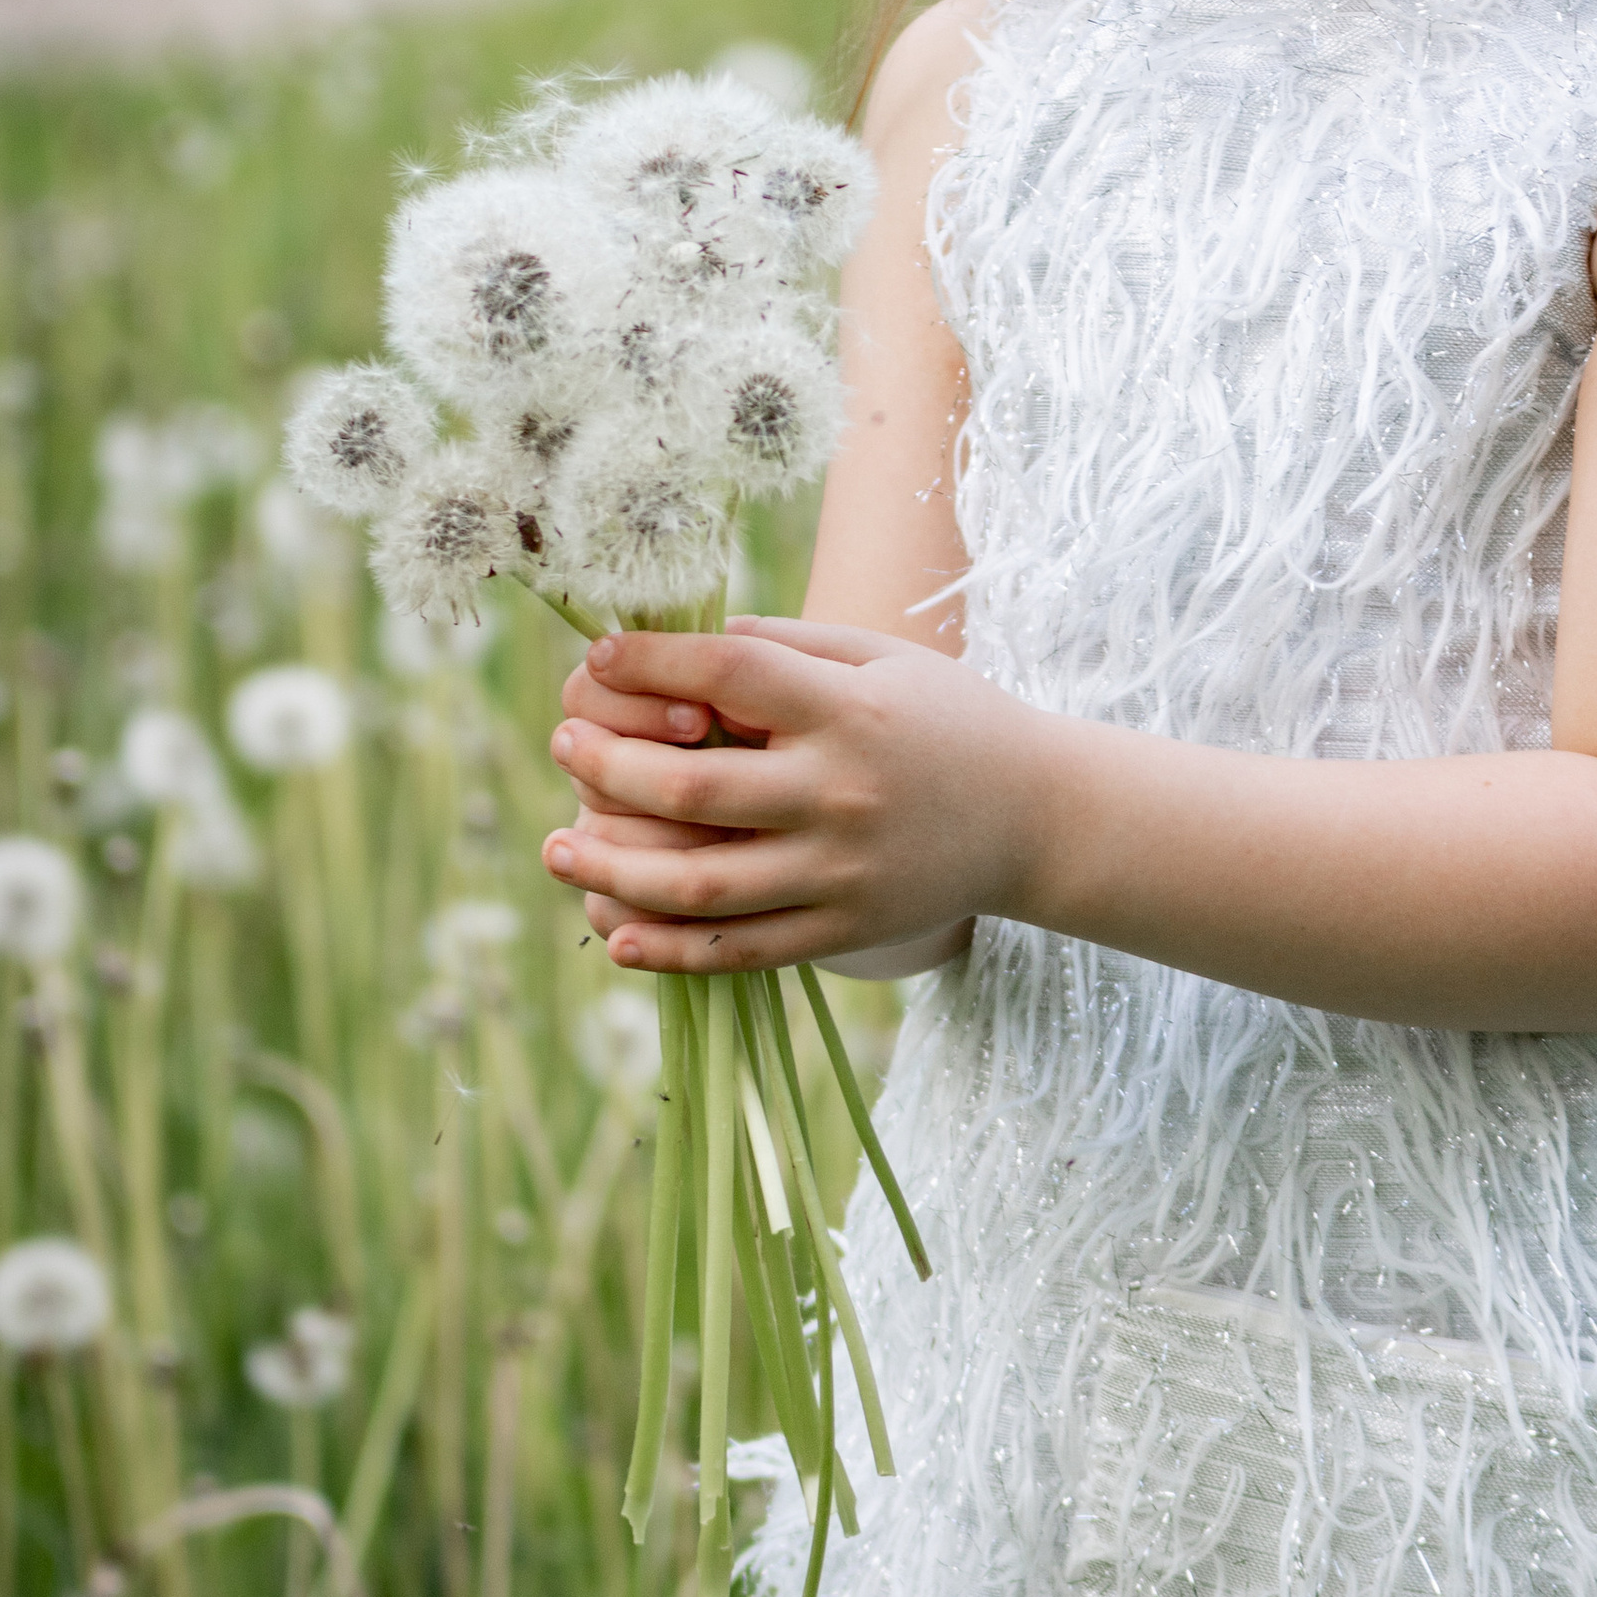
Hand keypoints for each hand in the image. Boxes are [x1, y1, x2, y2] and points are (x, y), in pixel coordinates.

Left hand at [540, 619, 1046, 973]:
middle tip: (564, 743)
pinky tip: (615, 932)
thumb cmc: (951, 720)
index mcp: (847, 710)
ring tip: (558, 846)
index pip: (728, 678)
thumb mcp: (884, 659)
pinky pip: (740, 950)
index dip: (650, 663)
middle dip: (607, 764)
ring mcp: (839, 870)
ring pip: (699, 883)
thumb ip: (790, 647)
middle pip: (691, 784)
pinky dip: (669, 949)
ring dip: (612, 866)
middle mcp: (838, 792)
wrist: (1038, 817)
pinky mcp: (842, 929)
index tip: (598, 656)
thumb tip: (689, 647)